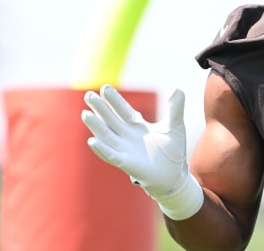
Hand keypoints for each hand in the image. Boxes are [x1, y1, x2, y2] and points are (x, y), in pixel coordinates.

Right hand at [82, 85, 202, 219]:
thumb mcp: (175, 126)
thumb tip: (178, 89)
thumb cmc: (173, 152)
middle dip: (100, 108)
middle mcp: (127, 136)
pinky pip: (110, 155)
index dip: (114, 100)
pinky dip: (101, 149)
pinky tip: (92, 140)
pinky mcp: (126, 163)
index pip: (123, 110)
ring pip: (106, 135)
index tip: (105, 87)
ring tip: (85, 113)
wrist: (174, 176)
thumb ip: (175, 109)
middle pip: (110, 119)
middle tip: (89, 94)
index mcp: (137, 126)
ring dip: (96, 125)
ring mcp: (125, 149)